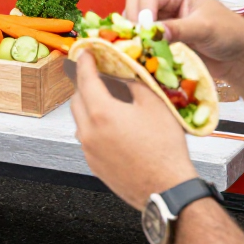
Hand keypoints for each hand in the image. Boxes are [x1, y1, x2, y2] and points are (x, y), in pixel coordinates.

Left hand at [68, 50, 194, 209]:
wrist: (167, 190)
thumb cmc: (164, 150)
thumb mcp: (154, 106)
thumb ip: (135, 85)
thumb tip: (125, 77)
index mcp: (102, 113)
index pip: (85, 79)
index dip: (85, 62)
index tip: (85, 53)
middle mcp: (89, 132)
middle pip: (77, 99)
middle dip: (85, 84)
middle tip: (97, 75)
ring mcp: (89, 150)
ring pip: (80, 120)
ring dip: (88, 106)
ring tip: (106, 101)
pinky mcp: (94, 165)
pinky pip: (87, 138)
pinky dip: (93, 126)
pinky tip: (111, 126)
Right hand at [122, 0, 243, 80]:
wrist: (240, 55)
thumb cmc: (230, 33)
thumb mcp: (205, 29)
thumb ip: (179, 29)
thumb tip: (154, 32)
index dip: (142, 12)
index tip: (144, 30)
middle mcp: (166, 2)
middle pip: (136, 5)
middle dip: (134, 21)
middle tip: (137, 40)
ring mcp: (163, 20)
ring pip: (136, 22)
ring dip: (136, 34)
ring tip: (140, 48)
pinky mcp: (163, 37)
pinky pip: (144, 38)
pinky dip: (141, 45)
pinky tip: (144, 54)